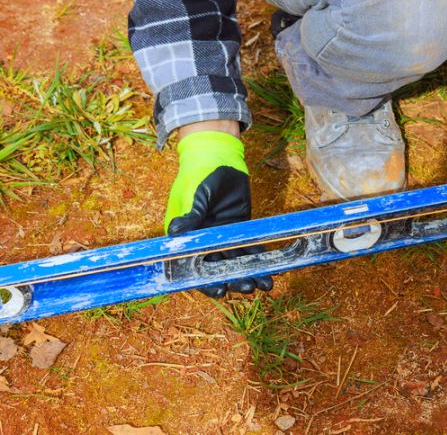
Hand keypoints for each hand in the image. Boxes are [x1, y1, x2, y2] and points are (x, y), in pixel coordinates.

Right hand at [166, 129, 272, 297]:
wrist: (218, 156)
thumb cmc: (199, 173)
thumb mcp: (195, 193)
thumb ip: (191, 215)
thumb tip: (175, 233)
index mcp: (185, 236)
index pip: (193, 265)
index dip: (205, 281)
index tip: (219, 291)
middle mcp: (202, 241)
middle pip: (217, 268)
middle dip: (232, 279)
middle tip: (247, 287)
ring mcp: (222, 237)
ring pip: (235, 262)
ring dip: (248, 274)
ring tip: (264, 286)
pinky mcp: (239, 230)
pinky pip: (249, 249)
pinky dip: (259, 260)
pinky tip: (270, 271)